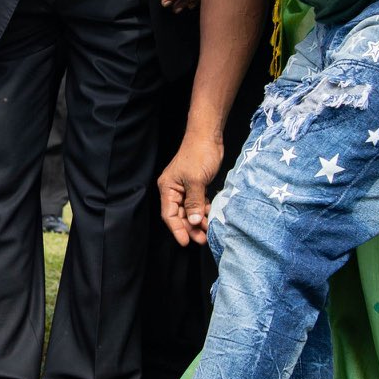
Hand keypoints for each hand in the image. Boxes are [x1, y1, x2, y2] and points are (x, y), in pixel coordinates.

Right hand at [157, 132, 223, 246]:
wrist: (208, 136)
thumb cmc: (199, 154)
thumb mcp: (196, 180)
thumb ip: (194, 202)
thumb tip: (193, 221)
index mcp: (168, 188)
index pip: (169, 214)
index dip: (177, 229)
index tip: (185, 242)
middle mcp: (174, 190)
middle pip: (179, 215)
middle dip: (190, 228)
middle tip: (202, 239)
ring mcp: (185, 188)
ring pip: (189, 210)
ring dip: (198, 221)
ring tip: (209, 231)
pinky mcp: (196, 185)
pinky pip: (197, 203)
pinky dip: (203, 211)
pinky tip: (210, 217)